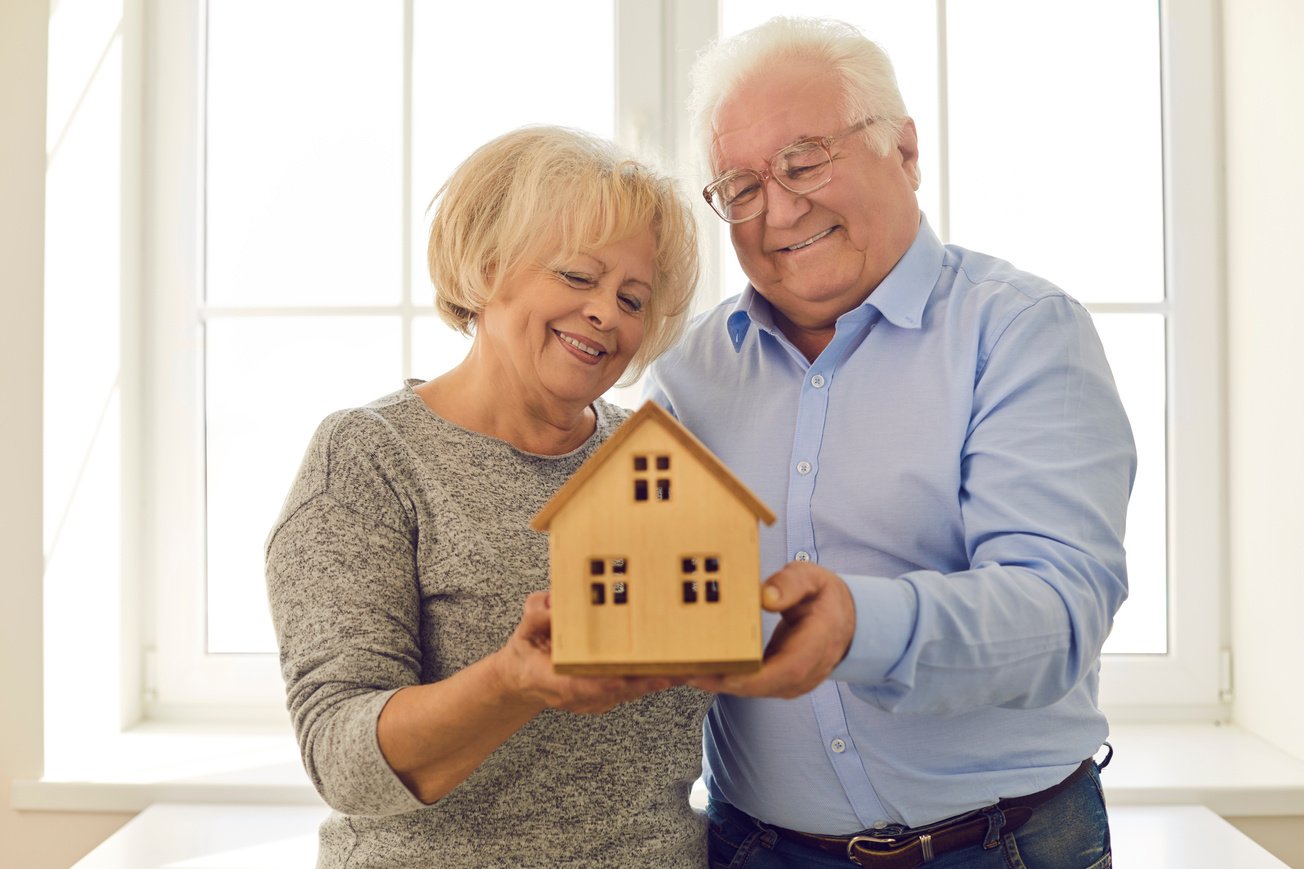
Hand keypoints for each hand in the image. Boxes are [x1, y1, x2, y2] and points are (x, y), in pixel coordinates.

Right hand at [494, 591, 680, 713]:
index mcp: (557, 681)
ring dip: (659, 681)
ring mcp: (596, 698)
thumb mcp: (523, 630)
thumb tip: (553, 605)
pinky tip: (678, 667)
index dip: (612, 682)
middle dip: (649, 681)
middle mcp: (581, 695)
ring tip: (689, 667)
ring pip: (632, 692)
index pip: (587, 686)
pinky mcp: (607, 694)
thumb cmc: (525, 652)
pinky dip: (654, 678)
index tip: (632, 676)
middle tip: (678, 669)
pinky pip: (634, 688)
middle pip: (620, 691)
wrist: (522, 678)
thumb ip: (536, 616)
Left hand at [688, 562, 855, 698]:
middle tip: (688, 671)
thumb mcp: (811, 577)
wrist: (842, 619)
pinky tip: (701, 670)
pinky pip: (753, 687)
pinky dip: (726, 681)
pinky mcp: (782, 684)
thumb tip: (766, 597)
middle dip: (725, 682)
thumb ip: (791, 583)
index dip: (755, 677)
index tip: (724, 674)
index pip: (789, 668)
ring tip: (685, 671)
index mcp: (819, 641)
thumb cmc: (822, 596)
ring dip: (720, 684)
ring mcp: (795, 681)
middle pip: (765, 686)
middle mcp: (808, 670)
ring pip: (755, 690)